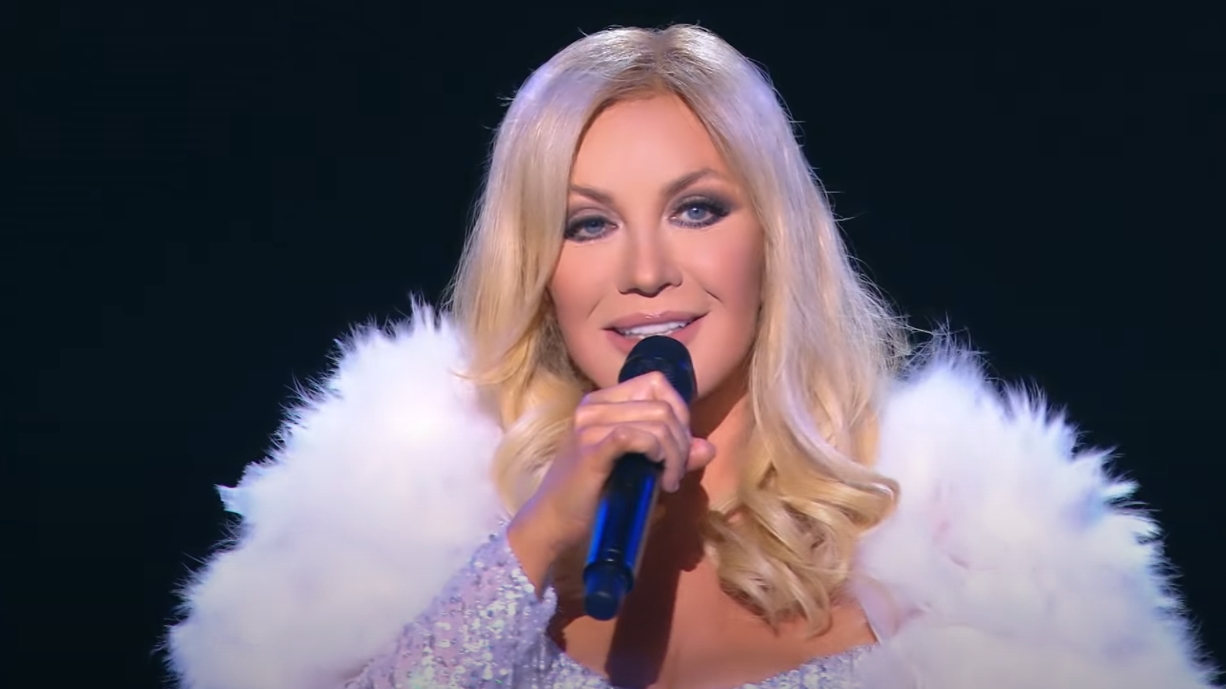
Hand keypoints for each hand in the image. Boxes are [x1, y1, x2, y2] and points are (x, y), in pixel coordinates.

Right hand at [507, 371, 716, 592]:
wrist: (551, 523)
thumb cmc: (591, 496)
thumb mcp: (637, 469)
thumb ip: (671, 453)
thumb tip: (708, 448)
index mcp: (602, 402)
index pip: (656, 382)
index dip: (680, 410)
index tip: (679, 447)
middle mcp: (594, 406)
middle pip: (662, 404)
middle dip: (682, 440)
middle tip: (676, 472)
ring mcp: (589, 426)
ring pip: (657, 422)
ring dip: (675, 454)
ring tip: (669, 481)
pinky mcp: (590, 450)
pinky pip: (636, 436)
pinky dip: (658, 455)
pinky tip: (661, 480)